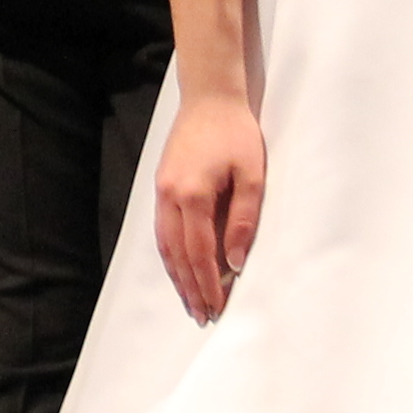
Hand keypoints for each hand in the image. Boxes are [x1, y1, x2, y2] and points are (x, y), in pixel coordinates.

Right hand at [154, 89, 268, 319]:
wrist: (210, 98)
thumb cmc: (235, 133)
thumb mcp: (252, 176)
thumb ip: (243, 220)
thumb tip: (235, 262)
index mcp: (193, 195)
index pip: (199, 253)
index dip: (208, 284)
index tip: (218, 307)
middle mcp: (170, 197)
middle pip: (177, 255)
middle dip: (190, 288)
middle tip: (202, 315)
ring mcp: (161, 192)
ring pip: (164, 246)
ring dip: (177, 276)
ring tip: (189, 300)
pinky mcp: (161, 186)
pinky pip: (161, 231)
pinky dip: (170, 255)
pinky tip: (180, 267)